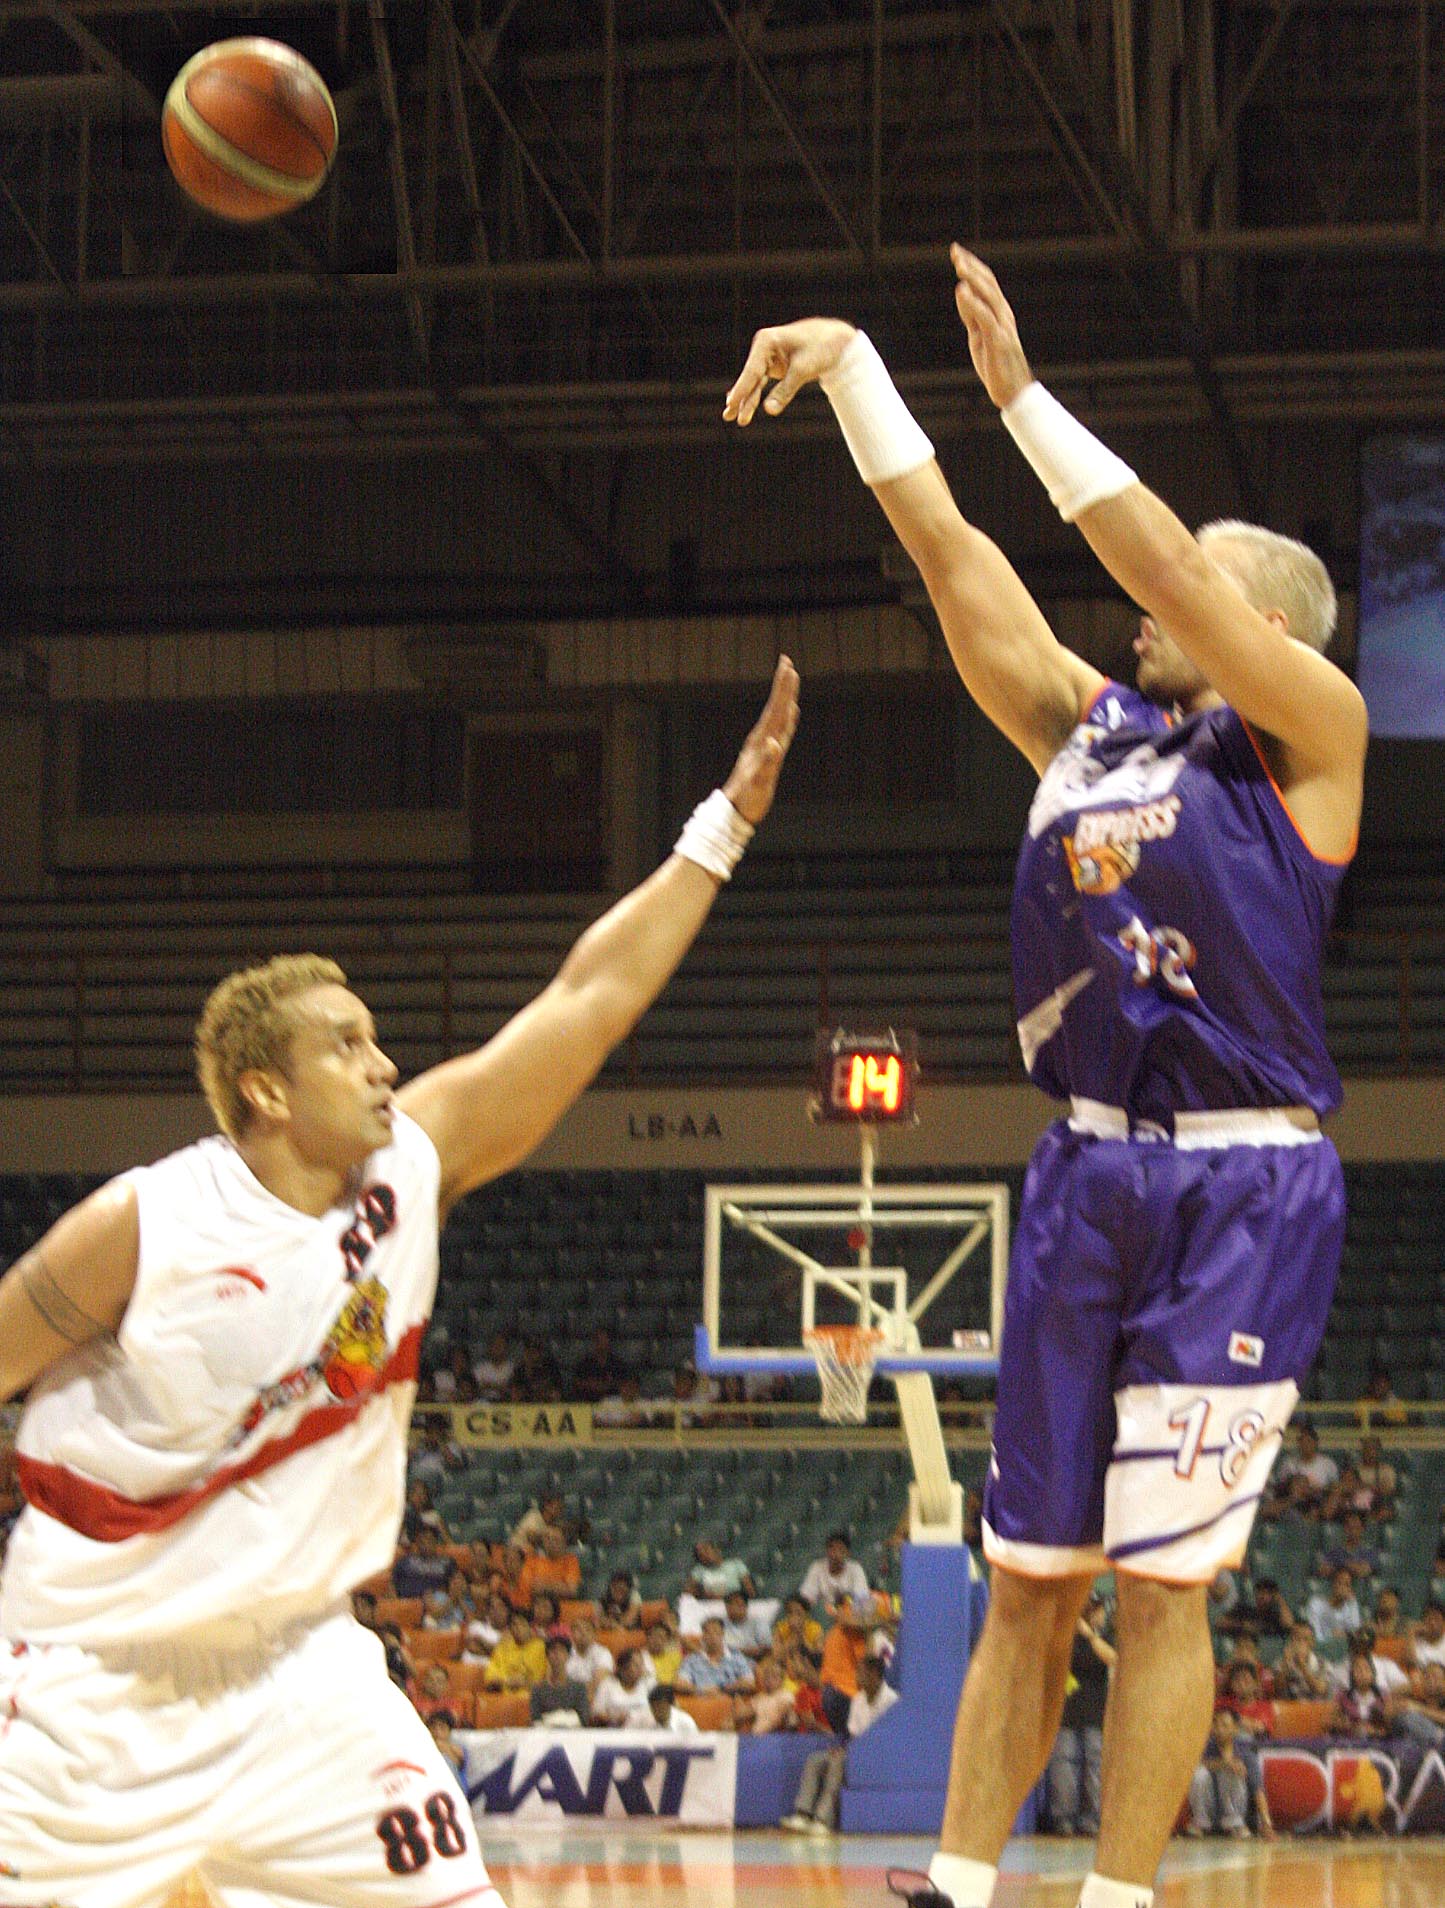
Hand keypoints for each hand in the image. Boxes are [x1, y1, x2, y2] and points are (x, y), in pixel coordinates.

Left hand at [722, 654, 800, 824]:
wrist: (735, 811)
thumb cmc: (747, 798)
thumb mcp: (758, 781)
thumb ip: (767, 761)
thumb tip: (774, 742)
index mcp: (762, 742)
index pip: (776, 709)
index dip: (783, 689)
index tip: (788, 667)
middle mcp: (763, 739)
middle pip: (776, 707)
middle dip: (783, 685)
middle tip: (787, 662)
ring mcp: (764, 746)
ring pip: (778, 716)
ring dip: (785, 697)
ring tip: (791, 680)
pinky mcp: (766, 754)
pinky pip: (780, 731)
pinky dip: (788, 719)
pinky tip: (791, 712)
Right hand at [723, 319, 857, 425]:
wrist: (838, 339)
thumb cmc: (822, 347)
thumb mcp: (804, 369)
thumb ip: (786, 390)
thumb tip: (770, 411)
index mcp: (767, 341)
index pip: (752, 371)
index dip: (742, 390)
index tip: (731, 404)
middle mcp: (764, 348)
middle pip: (750, 377)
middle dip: (740, 398)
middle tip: (728, 416)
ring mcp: (769, 357)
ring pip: (755, 383)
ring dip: (747, 401)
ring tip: (735, 419)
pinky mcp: (776, 366)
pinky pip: (763, 384)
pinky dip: (757, 396)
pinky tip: (746, 408)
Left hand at [949, 243, 1033, 409]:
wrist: (1013, 392)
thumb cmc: (996, 365)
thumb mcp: (978, 336)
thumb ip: (971, 315)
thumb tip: (961, 291)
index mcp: (999, 312)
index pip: (986, 282)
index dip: (972, 266)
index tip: (957, 253)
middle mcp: (1004, 314)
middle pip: (987, 283)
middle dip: (971, 266)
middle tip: (955, 251)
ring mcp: (1003, 327)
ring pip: (988, 296)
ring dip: (973, 279)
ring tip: (959, 265)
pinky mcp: (999, 341)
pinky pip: (985, 318)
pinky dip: (974, 303)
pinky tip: (962, 291)